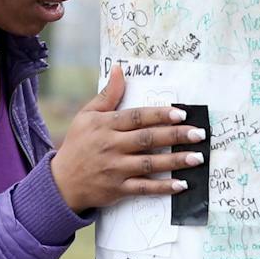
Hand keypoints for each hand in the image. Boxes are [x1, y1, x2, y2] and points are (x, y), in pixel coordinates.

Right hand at [50, 66, 206, 211]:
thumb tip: (119, 69)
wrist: (60, 183)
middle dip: (175, 136)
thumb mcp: (86, 116)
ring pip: (149, 163)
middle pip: (147, 138)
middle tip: (199, 134)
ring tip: (197, 157)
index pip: (137, 117)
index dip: (160, 115)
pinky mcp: (117, 189)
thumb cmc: (77, 145)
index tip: (182, 113)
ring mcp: (114, 169)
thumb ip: (107, 95)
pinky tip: (181, 184)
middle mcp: (110, 146)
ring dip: (175, 160)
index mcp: (104, 125)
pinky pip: (143, 188)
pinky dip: (163, 187)